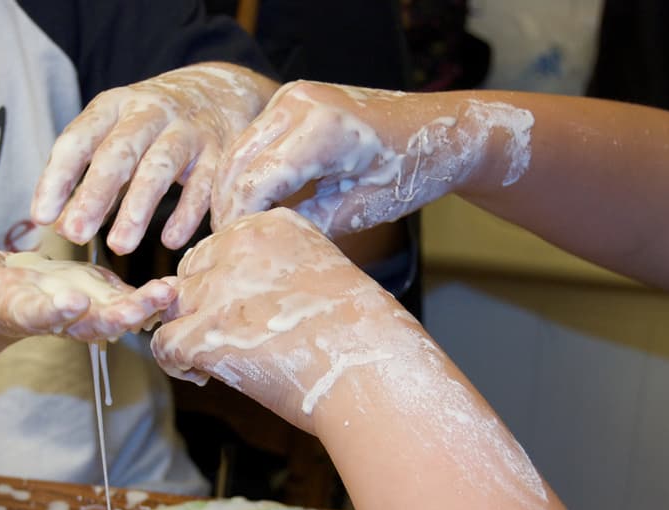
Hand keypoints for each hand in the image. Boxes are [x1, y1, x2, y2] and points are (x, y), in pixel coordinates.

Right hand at [0, 230, 174, 340]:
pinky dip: (150, 296)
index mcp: (11, 308)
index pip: (30, 313)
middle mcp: (50, 314)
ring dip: (142, 307)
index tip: (68, 304)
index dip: (48, 313)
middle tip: (143, 309)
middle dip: (114, 317)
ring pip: (114, 313)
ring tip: (171, 293)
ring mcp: (76, 307)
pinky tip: (179, 283)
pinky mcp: (93, 293)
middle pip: (85, 323)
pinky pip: (126, 298)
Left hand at [31, 63, 276, 254]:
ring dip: (137, 208)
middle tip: (75, 236)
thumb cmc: (151, 125)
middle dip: (94, 196)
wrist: (219, 91)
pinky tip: (170, 242)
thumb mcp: (116, 136)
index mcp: (113, 106)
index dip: (56, 179)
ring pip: (159, 168)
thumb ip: (89, 179)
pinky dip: (186, 214)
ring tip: (119, 246)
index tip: (41, 217)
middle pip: (117, 154)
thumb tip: (61, 227)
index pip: (77, 140)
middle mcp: (149, 112)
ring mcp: (187, 130)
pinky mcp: (219, 151)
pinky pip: (202, 185)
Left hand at [152, 208, 406, 433]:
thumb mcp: (322, 275)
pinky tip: (202, 376)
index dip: (223, 285)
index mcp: (271, 224)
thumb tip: (231, 299)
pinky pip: (163, 343)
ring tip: (209, 362)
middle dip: (199, 308)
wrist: (374, 372)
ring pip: (170, 306)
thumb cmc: (361, 335)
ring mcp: (219, 289)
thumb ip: (274, 273)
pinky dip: (175, 364)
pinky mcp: (205, 333)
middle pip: (190, 273)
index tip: (246, 316)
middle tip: (226, 342)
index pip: (219, 247)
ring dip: (184, 334)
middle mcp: (239, 246)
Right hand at [212, 81, 533, 237]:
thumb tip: (264, 244)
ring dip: (232, 191)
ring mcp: (291, 97)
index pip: (255, 183)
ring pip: (237, 152)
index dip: (240, 222)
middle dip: (228, 208)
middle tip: (227, 248)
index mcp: (321, 129)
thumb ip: (310, 225)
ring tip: (236, 231)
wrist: (441, 129)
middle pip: (237, 165)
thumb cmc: (411, 171)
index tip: (235, 254)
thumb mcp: (361, 210)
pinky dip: (245, 173)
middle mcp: (298, 103)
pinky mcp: (290, 101)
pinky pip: (252, 141)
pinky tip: (250, 206)